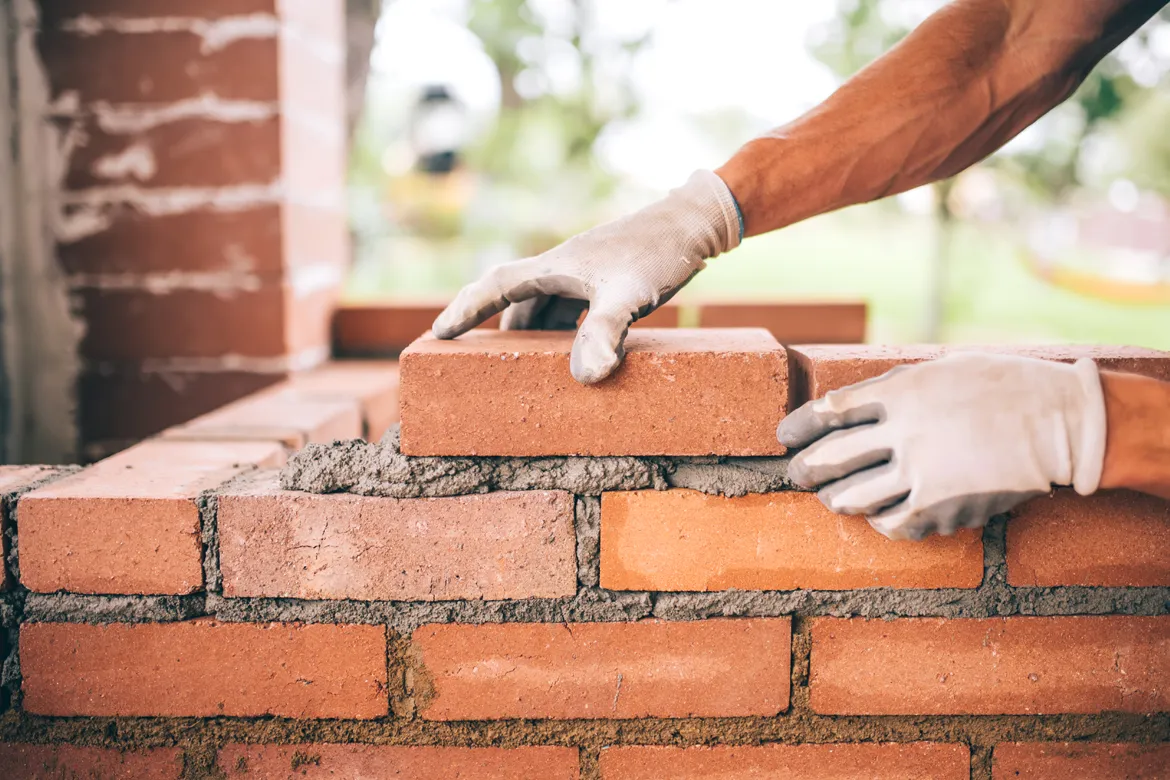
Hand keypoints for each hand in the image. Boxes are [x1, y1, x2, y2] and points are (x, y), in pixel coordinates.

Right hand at [432, 170, 741, 383]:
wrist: (696, 222)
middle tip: (472, 361)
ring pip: (542, 305)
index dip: (465, 309)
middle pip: (514, 299)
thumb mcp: (630, 294)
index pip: (496, 286)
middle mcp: (563, 267)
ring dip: (529, 333)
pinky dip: (561, 330)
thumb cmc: (660, 253)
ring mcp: (584, 272)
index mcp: (555, 266)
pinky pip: (569, 308)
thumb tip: (587, 376)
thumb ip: (605, 332)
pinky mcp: (606, 278)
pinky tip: (574, 352)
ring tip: (520, 367)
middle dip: (492, 328)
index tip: (438, 333)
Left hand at [777, 353, 1107, 539]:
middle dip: (804, 470)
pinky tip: (877, 515)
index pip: (828, 411)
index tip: (784, 437)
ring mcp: (921, 474)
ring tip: (831, 497)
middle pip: (830, 458)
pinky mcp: (941, 508)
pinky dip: (878, 521)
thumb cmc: (1001, 387)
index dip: (799, 426)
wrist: (1059, 424)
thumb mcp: (940, 369)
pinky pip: (890, 524)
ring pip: (851, 498)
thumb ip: (894, 387)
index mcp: (900, 392)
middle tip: (796, 474)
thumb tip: (850, 404)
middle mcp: (904, 433)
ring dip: (834, 499)